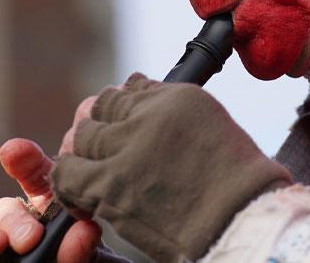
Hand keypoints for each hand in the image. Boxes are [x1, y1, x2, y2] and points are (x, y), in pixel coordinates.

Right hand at [0, 138, 102, 262]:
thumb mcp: (90, 250)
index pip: (39, 180)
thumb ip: (83, 242)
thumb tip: (82, 228)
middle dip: (12, 221)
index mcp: (51, 214)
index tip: (15, 152)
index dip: (26, 163)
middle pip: (3, 213)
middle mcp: (17, 232)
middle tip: (31, 237)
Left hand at [52, 75, 291, 260]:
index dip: (122, 107)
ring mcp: (128, 147)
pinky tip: (81, 189)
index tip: (122, 122)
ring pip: (83, 137)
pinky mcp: (111, 185)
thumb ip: (171, 107)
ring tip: (96, 169)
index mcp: (176, 97)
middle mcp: (150, 114)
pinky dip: (69, 180)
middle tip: (107, 148)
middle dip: (101, 125)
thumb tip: (137, 89)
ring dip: (85, 152)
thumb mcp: (211, 125)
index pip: (131, 88)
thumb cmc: (234, 180)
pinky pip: (69, 174)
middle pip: (103, 108)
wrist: (240, 221)